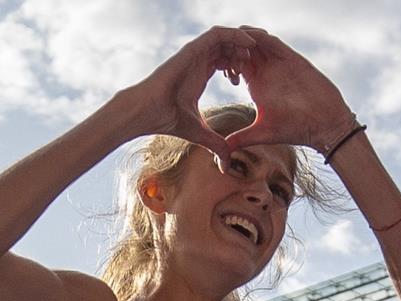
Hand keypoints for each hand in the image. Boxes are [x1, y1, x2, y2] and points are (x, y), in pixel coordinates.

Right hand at [121, 27, 257, 160]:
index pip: (224, 62)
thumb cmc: (167, 121)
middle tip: (253, 65)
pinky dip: (235, 35)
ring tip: (253, 52)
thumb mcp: (200, 133)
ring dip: (241, 42)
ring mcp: (196, 53)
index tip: (244, 80)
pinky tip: (248, 44)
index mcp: (200, 75)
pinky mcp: (193, 48)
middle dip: (242, 54)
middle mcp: (198, 62)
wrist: (147, 111)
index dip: (238, 67)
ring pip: (225, 38)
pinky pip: (219, 34)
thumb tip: (226, 167)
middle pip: (227, 48)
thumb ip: (215, 145)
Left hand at [220, 29, 353, 153]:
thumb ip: (240, 138)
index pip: (235, 64)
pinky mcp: (293, 60)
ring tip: (228, 40)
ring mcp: (280, 63)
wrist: (324, 125)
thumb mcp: (262, 133)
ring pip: (256, 42)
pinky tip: (247, 36)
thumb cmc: (295, 129)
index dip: (222, 61)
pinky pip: (273, 43)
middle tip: (216, 50)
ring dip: (241, 39)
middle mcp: (267, 71)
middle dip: (229, 46)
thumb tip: (218, 153)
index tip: (208, 65)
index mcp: (257, 84)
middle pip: (243, 49)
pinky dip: (260, 38)